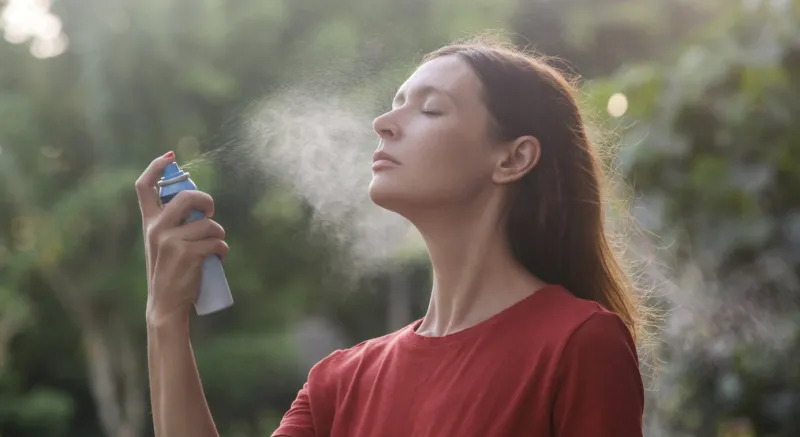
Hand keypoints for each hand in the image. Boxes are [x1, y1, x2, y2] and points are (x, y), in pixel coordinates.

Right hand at [135, 152, 228, 326]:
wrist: (166, 304)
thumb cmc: (170, 272)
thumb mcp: (163, 244)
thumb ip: (173, 224)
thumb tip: (200, 206)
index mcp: (148, 223)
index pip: (144, 187)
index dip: (156, 167)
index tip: (170, 156)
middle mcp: (157, 228)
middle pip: (186, 197)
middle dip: (205, 201)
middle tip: (211, 212)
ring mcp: (171, 240)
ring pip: (208, 224)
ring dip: (218, 235)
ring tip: (214, 247)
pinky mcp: (189, 253)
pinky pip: (216, 241)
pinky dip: (223, 249)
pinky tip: (218, 257)